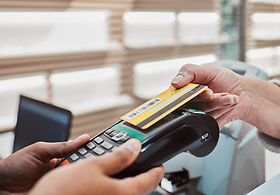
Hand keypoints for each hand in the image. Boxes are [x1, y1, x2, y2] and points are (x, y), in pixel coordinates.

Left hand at [0, 134, 89, 194]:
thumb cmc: (13, 167)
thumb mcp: (38, 150)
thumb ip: (61, 146)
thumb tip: (84, 138)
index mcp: (61, 159)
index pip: (82, 155)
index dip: (92, 152)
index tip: (100, 150)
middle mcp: (62, 173)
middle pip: (82, 170)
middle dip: (86, 167)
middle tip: (87, 166)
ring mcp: (59, 187)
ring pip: (78, 183)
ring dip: (80, 180)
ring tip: (77, 177)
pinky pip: (68, 192)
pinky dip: (72, 190)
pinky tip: (72, 187)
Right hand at [28, 139, 163, 194]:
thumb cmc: (63, 192)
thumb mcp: (94, 166)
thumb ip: (119, 157)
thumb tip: (136, 147)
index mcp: (124, 193)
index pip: (151, 181)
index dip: (157, 168)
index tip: (160, 163)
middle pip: (139, 188)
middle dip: (142, 174)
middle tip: (140, 162)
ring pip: (125, 192)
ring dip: (126, 179)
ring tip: (122, 166)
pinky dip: (113, 186)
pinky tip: (104, 179)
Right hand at [172, 64, 279, 141]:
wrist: (243, 92)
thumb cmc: (225, 80)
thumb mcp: (208, 70)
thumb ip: (189, 72)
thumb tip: (175, 82)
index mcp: (183, 89)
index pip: (177, 96)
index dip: (192, 95)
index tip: (207, 92)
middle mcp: (188, 103)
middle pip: (191, 107)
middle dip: (210, 100)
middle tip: (219, 93)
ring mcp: (199, 114)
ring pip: (203, 114)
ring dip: (220, 104)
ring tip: (229, 96)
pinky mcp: (208, 124)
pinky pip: (211, 123)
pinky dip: (224, 112)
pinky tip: (230, 104)